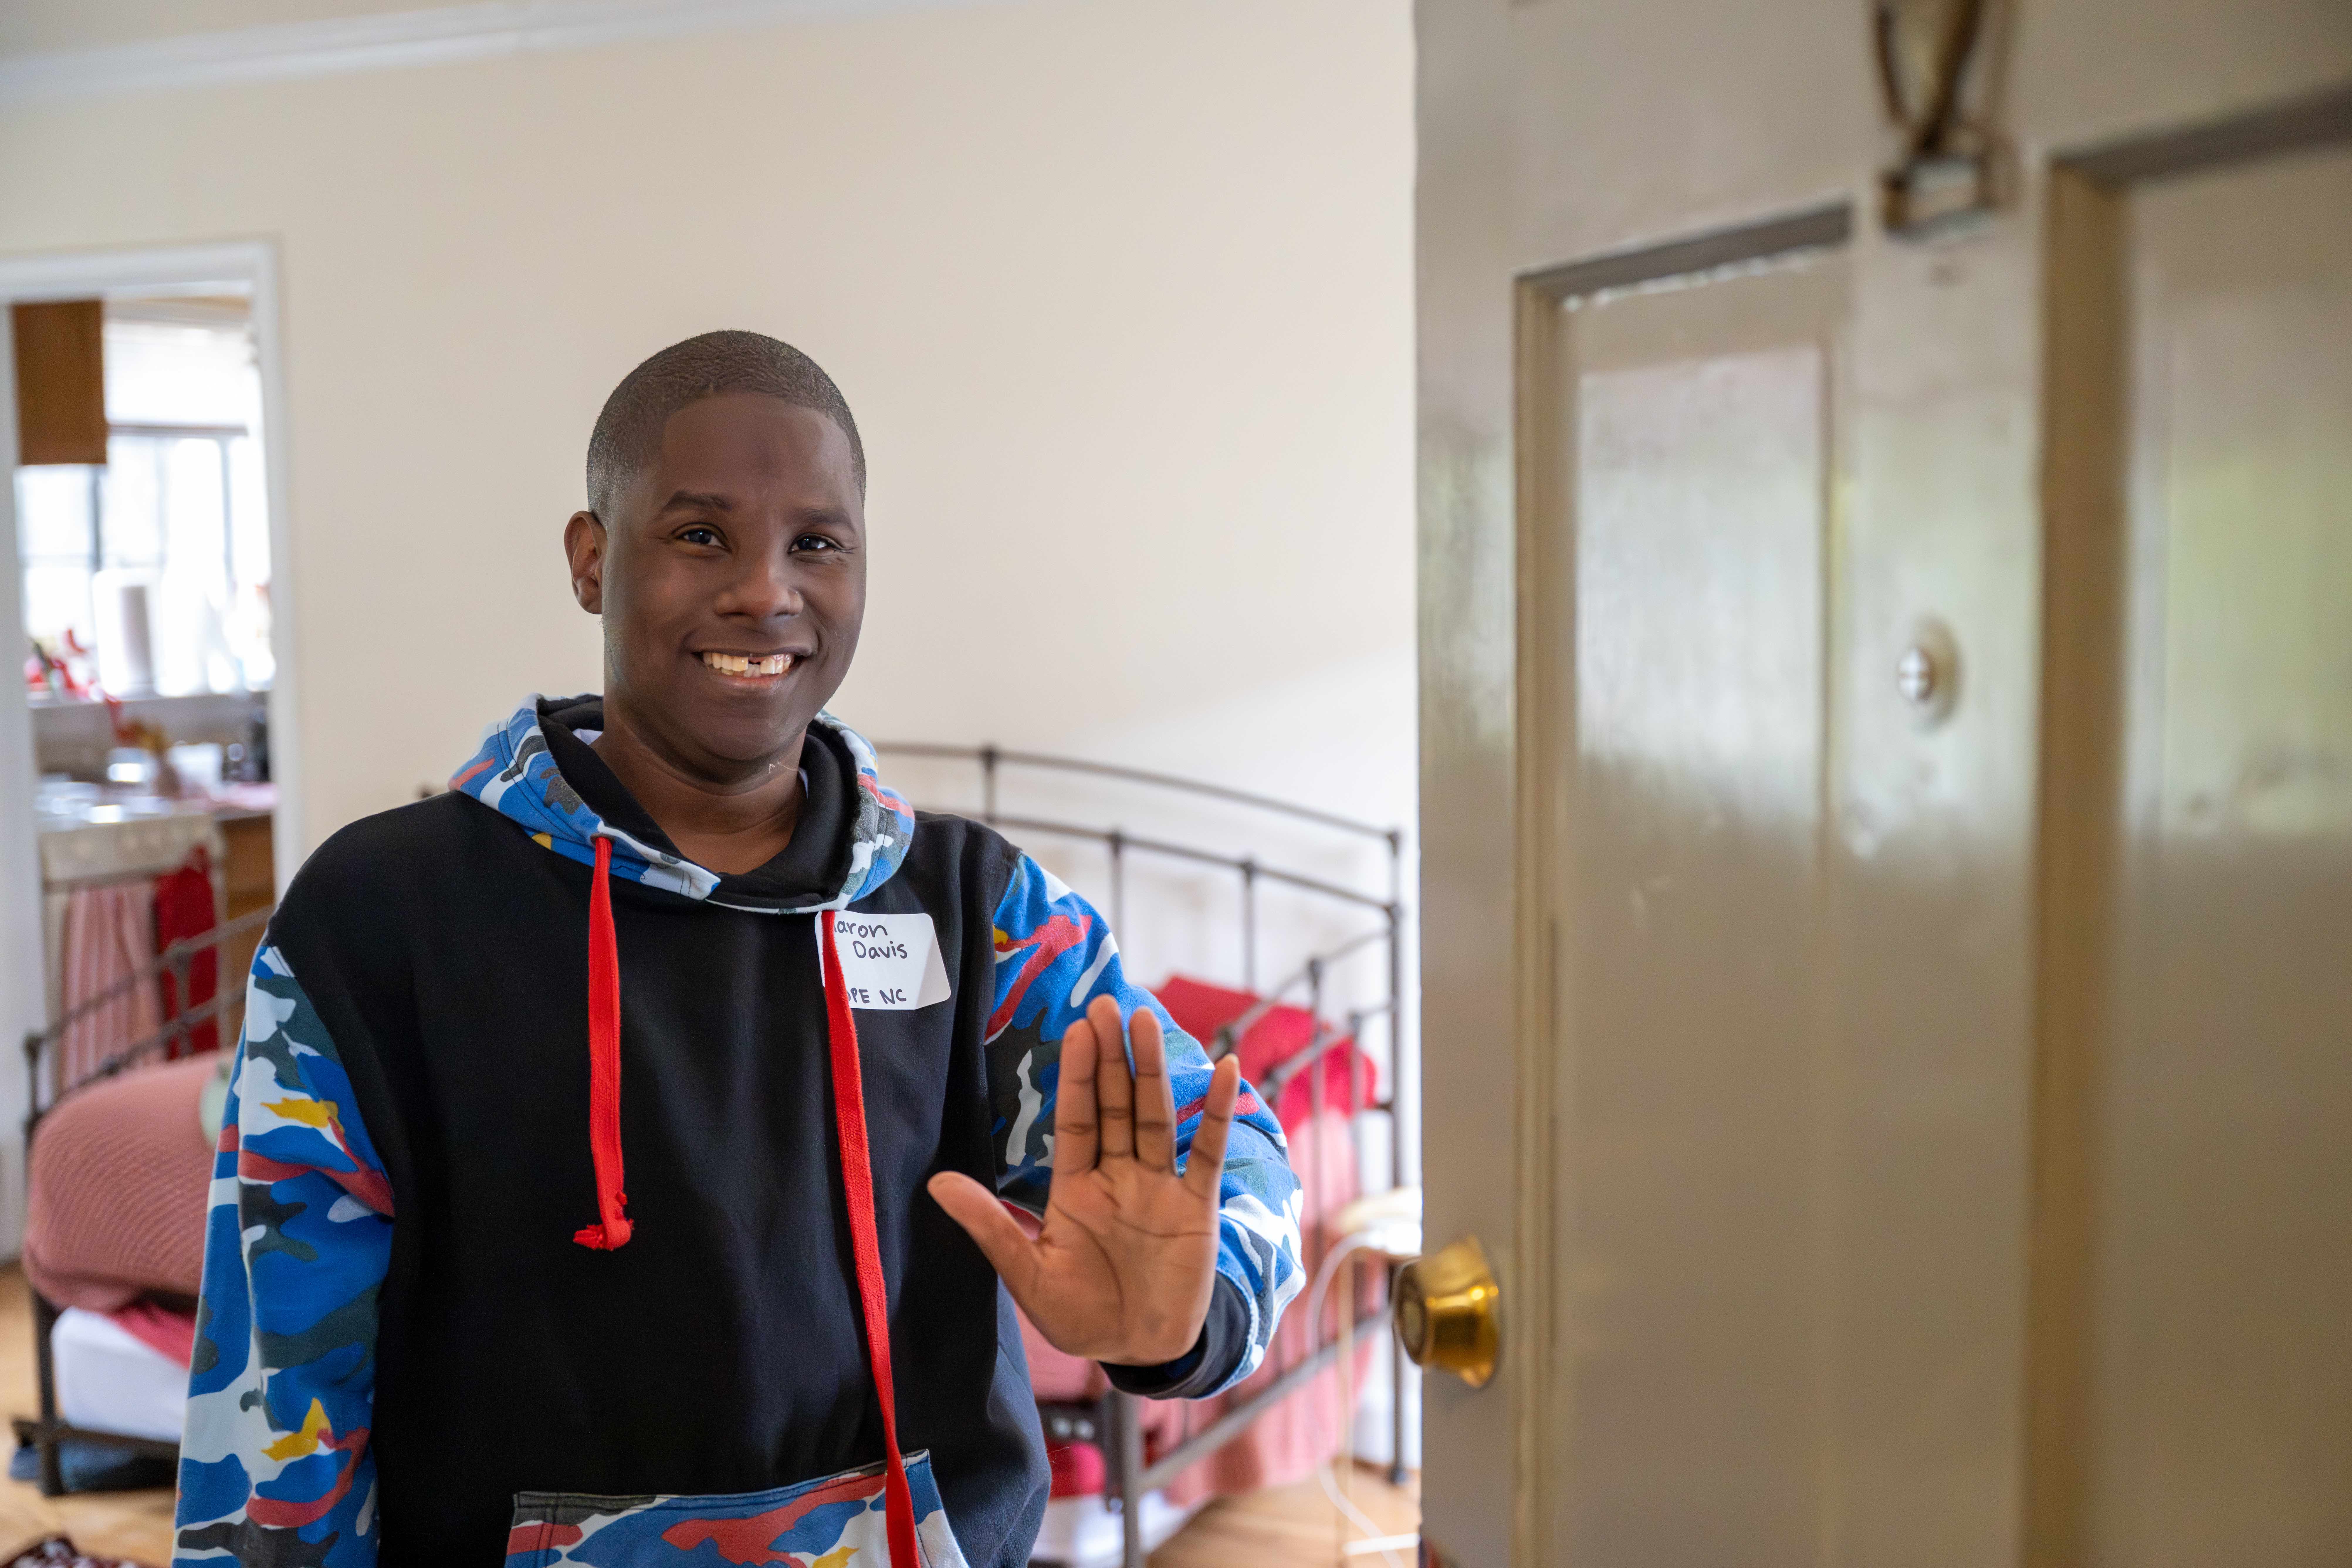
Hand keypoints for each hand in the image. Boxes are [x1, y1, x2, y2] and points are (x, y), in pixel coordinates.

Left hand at [928, 995, 1241, 1365]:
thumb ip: (990, 1225)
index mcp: (1077, 1186)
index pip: (1076, 1119)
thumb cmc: (1081, 1315)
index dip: (1076, 1075)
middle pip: (1116, 1105)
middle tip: (1106, 1005)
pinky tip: (1223, 1069)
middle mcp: (1120, 1175)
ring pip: (1156, 1117)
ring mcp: (1160, 1187)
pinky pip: (1207, 1152)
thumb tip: (936, 1182)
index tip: (1076, 1030)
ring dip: (1153, 1070)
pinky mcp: (1196, 1207)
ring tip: (1145, 1023)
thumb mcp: (1028, 1274)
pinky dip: (1216, 1113)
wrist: (1139, 1351)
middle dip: (1111, 1057)